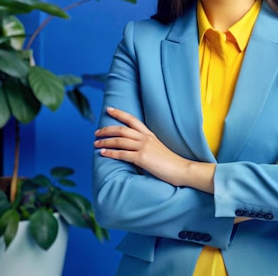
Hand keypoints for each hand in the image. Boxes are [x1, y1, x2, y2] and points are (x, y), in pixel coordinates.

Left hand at [94, 107, 213, 190]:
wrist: (181, 169)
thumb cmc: (170, 162)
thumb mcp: (158, 149)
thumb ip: (146, 146)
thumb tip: (133, 148)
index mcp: (150, 135)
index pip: (132, 119)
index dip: (119, 113)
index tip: (109, 109)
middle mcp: (146, 138)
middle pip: (122, 129)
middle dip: (107, 129)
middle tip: (96, 132)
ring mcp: (144, 147)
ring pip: (119, 141)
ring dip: (105, 142)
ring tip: (96, 143)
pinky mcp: (142, 158)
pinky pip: (122, 154)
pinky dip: (110, 153)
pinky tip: (103, 153)